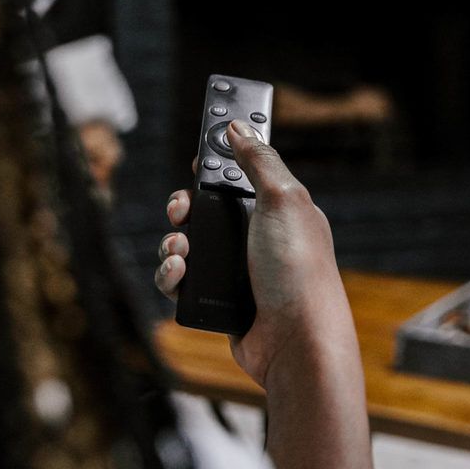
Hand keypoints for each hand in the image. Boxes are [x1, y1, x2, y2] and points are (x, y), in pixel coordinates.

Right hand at [155, 121, 355, 387]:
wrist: (295, 341)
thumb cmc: (298, 269)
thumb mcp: (284, 199)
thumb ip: (259, 160)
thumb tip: (237, 126)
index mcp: (276, 208)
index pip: (239, 174)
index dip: (216, 163)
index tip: (198, 158)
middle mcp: (255, 237)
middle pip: (203, 209)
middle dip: (183, 206)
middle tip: (181, 211)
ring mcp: (234, 270)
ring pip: (185, 244)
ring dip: (172, 243)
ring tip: (181, 252)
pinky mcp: (216, 300)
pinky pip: (181, 280)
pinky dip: (171, 275)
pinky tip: (180, 275)